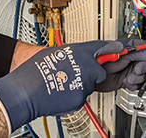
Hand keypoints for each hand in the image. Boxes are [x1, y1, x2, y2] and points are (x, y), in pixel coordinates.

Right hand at [0, 40, 123, 132]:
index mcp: (78, 52)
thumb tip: (81, 55)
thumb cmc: (34, 71)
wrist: (25, 92)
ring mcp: (84, 83)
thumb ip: (73, 53)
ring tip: (62, 84)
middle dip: (90, 74)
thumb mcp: (55, 53)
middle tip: (74, 75)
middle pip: (99, 72)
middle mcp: (84, 66)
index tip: (120, 48)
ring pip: (89, 85)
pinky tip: (61, 92)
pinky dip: (74, 96)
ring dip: (80, 85)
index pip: (101, 48)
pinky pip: (82, 97)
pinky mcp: (81, 98)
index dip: (111, 48)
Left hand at [95, 39, 145, 91]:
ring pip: (143, 74)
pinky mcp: (126, 79)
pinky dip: (133, 84)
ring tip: (128, 77)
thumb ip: (137, 51)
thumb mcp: (120, 53)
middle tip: (136, 70)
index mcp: (129, 47)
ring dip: (137, 77)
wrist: (88, 76)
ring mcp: (128, 69)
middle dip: (142, 68)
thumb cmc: (98, 59)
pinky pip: (137, 83)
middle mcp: (130, 58)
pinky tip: (126, 82)